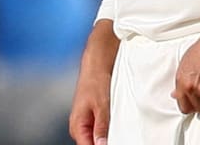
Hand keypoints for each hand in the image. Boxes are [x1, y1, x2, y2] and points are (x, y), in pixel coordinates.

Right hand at [70, 20, 118, 144]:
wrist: (96, 63)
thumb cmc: (95, 80)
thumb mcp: (101, 106)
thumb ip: (101, 127)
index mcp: (77, 125)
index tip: (116, 144)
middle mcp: (79, 125)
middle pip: (91, 144)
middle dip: (105, 144)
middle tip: (122, 139)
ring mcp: (86, 121)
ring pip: (97, 138)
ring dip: (108, 138)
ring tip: (121, 134)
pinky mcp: (93, 116)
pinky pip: (100, 130)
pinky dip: (109, 131)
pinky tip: (119, 129)